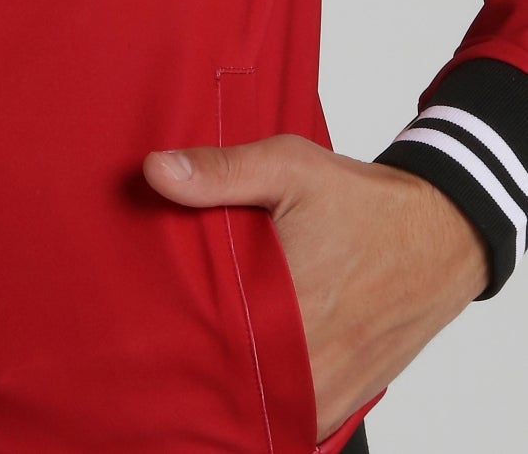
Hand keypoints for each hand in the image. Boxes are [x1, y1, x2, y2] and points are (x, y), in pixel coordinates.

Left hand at [143, 135, 489, 443]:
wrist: (440, 236)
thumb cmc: (363, 202)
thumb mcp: (291, 167)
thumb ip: (222, 172)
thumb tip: (156, 171)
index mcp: (289, 302)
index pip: (203, 337)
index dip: (168, 326)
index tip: (144, 311)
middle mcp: (308, 358)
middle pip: (224, 376)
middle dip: (192, 355)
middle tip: (164, 327)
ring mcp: (327, 387)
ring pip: (255, 404)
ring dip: (228, 379)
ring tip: (200, 344)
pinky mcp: (342, 400)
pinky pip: (290, 417)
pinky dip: (263, 396)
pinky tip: (241, 362)